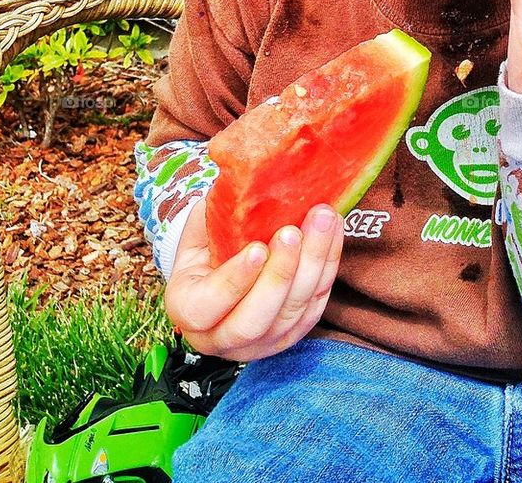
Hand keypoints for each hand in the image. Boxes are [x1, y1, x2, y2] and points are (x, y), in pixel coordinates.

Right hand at [165, 195, 343, 361]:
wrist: (227, 274)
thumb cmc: (209, 248)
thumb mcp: (199, 232)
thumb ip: (213, 215)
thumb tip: (240, 178)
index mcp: (188, 311)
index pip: (208, 306)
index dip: (234, 280)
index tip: (257, 247)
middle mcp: (222, 338)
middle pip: (255, 319)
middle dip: (280, 274)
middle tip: (293, 231)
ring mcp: (262, 343)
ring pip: (292, 313)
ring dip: (312, 264)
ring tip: (322, 220)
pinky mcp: (294, 333)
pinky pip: (316, 305)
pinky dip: (328, 266)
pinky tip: (333, 230)